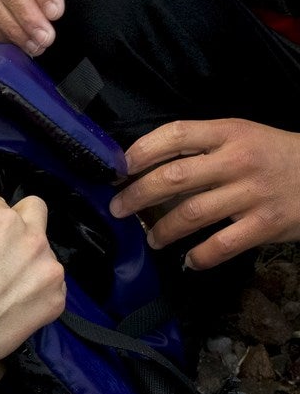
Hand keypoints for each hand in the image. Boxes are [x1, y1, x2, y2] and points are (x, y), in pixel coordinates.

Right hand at [0, 191, 65, 393]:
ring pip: (45, 252)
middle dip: (19, 215)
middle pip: (35, 210)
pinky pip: (51, 285)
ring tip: (7, 276)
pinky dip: (36, 287)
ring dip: (28, 258)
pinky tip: (16, 298)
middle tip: (4, 232)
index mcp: (0, 222)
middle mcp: (31, 240)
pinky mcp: (55, 301)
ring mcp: (48, 272)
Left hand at [111, 119, 299, 269]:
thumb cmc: (274, 153)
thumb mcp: (240, 135)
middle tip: (118, 208)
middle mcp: (237, 161)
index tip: (120, 167)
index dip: (142, 150)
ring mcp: (252, 194)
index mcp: (228, 132)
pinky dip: (201, 256)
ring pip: (192, 213)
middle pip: (175, 177)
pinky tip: (189, 260)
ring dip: (163, 229)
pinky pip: (223, 244)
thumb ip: (202, 145)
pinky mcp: (266, 225)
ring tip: (151, 237)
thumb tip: (149, 163)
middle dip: (138, 195)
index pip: (175, 135)